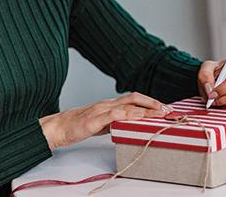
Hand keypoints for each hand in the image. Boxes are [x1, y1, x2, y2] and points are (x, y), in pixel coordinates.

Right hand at [38, 92, 172, 149]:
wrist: (58, 128)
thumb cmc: (79, 126)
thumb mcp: (102, 124)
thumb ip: (117, 122)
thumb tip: (132, 125)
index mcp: (110, 104)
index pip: (134, 99)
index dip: (150, 102)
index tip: (164, 108)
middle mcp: (108, 103)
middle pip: (134, 98)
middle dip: (153, 103)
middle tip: (167, 109)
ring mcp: (101, 109)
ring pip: (127, 105)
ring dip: (145, 109)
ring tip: (158, 113)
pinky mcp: (94, 119)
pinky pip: (114, 114)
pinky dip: (128, 115)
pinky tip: (138, 118)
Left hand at [197, 56, 225, 106]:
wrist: (221, 76)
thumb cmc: (216, 70)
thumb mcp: (207, 68)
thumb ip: (205, 76)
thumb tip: (209, 89)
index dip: (224, 88)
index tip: (213, 93)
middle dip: (224, 97)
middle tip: (213, 100)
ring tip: (217, 101)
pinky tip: (224, 101)